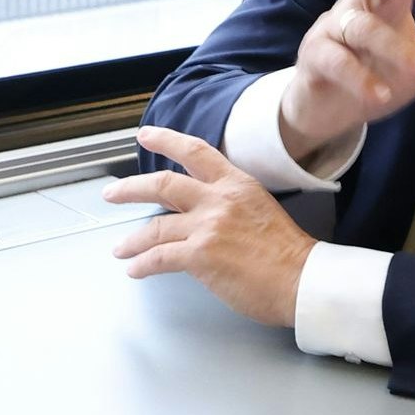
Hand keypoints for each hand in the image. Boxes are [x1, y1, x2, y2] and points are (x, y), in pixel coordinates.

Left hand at [108, 127, 313, 327]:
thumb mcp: (260, 210)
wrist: (302, 280)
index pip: (195, 151)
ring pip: (155, 227)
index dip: (167, 140)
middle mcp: (218, 199)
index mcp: (236, 184)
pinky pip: (159, 257)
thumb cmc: (289, 254)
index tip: (147, 134)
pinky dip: (142, 264)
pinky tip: (136, 269)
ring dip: (132, 240)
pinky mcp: (200, 254)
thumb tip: (203, 215)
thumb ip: (229, 205)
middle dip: (130, 188)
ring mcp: (207, 226)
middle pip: (163, 184)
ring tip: (120, 248)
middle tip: (113, 192)